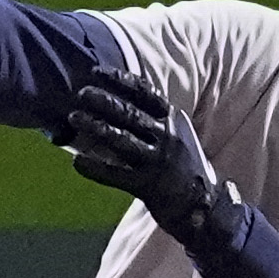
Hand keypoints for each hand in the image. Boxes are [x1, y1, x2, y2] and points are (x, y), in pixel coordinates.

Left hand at [62, 68, 238, 246]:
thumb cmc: (182, 165)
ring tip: (74, 118)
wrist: (204, 205)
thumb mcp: (177, 133)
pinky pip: (117, 175)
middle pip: (132, 114)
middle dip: (105, 101)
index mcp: (173, 120)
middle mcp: (167, 138)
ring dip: (96, 127)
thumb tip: (118, 97)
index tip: (96, 72)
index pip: (145, 93)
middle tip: (82, 93)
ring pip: (123, 140)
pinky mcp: (149, 187)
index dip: (120, 80)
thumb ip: (155, 116)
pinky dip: (95, 168)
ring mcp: (158, 162)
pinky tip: (77, 162)